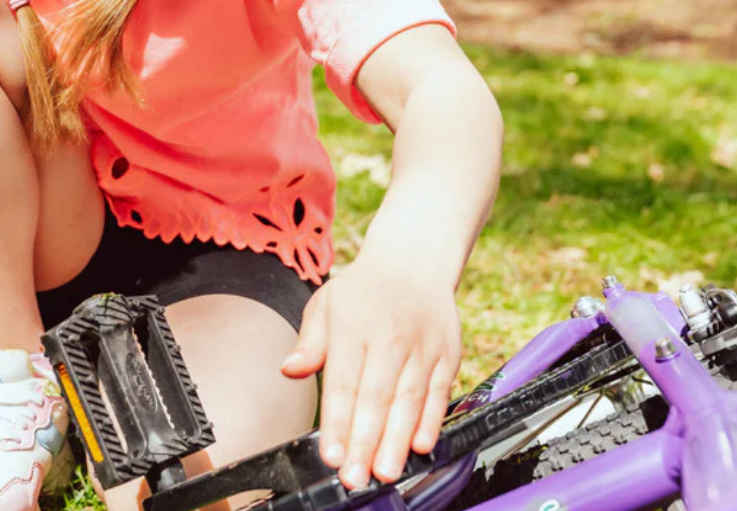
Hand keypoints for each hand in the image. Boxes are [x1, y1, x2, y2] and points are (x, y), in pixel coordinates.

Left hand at [281, 250, 460, 489]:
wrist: (413, 259)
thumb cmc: (362, 290)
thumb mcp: (326, 304)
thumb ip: (310, 342)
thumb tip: (290, 369)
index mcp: (353, 326)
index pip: (343, 381)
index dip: (337, 421)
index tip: (330, 454)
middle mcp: (389, 336)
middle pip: (377, 396)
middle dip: (365, 441)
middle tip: (355, 477)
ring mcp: (421, 345)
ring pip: (409, 399)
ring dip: (397, 440)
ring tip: (386, 472)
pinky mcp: (447, 353)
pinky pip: (439, 391)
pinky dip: (431, 420)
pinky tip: (420, 446)